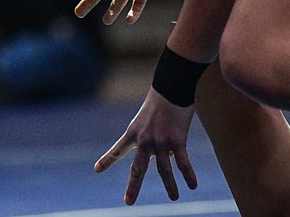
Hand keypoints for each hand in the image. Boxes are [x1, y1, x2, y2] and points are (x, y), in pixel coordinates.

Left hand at [96, 88, 197, 204]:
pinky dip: (188, 175)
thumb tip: (163, 155)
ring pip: (164, 170)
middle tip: (129, 202)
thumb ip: (151, 137)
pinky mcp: (177, 141)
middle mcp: (145, 140)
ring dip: (170, 186)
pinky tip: (192, 185)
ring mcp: (160, 142)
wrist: (171, 86)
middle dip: (133, 187)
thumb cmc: (161, 99)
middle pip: (137, 169)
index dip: (107, 159)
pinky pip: (183, 163)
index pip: (118, 149)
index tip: (97, 169)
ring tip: (174, 198)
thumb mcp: (147, 118)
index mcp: (134, 132)